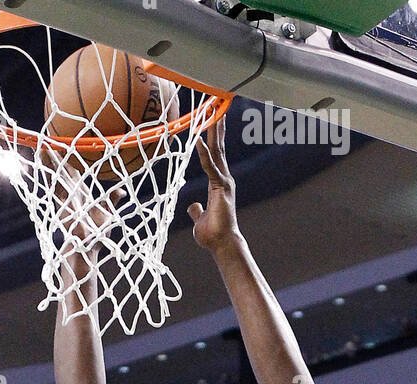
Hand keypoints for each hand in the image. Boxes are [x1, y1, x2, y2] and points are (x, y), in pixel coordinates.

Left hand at [186, 118, 239, 254]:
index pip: (215, 155)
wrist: (221, 244)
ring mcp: (224, 182)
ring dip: (214, 132)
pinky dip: (204, 154)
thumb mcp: (199, 218)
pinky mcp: (221, 188)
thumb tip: (192, 206)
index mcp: (218, 183)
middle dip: (217, 126)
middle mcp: (224, 178)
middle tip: (216, 104)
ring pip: (218, 151)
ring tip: (212, 112)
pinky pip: (210, 167)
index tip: (211, 120)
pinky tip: (199, 140)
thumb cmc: (213, 234)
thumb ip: (196, 210)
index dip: (213, 138)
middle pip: (219, 147)